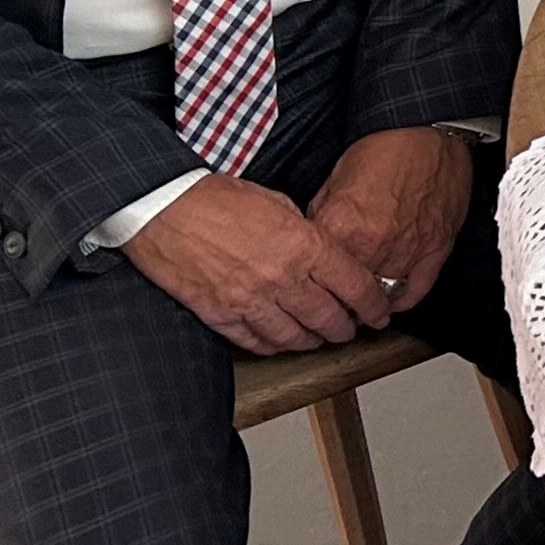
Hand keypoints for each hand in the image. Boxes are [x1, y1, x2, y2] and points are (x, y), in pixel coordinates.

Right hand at [121, 178, 394, 353]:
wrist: (165, 209)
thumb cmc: (218, 199)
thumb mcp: (279, 204)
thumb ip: (306, 234)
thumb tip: (322, 256)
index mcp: (304, 245)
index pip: (354, 285)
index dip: (374, 305)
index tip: (380, 312)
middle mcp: (281, 278)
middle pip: (328, 318)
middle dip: (345, 329)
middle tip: (351, 330)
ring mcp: (250, 300)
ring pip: (293, 337)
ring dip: (311, 341)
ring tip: (318, 339)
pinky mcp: (220, 314)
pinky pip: (254, 341)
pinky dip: (272, 345)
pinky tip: (279, 342)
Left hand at [309, 127, 473, 310]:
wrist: (427, 130)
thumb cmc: (384, 147)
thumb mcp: (333, 180)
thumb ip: (323, 220)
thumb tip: (316, 246)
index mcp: (343, 227)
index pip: (317, 276)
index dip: (310, 288)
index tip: (308, 294)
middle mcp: (375, 246)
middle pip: (348, 294)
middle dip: (337, 302)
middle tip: (330, 307)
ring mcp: (408, 251)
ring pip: (381, 298)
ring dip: (368, 305)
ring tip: (358, 307)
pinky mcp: (436, 248)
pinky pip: (416, 290)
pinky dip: (402, 300)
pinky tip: (391, 302)